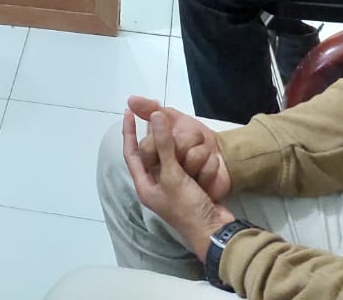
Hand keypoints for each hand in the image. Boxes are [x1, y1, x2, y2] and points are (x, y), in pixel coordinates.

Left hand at [123, 108, 236, 259]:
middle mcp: (156, 184)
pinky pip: (185, 163)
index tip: (128, 112)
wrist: (215, 230)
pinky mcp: (190, 184)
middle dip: (155, 136)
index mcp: (144, 184)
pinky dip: (188, 153)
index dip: (128, 132)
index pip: (131, 153)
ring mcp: (173, 185)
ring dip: (173, 144)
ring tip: (176, 127)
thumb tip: (154, 115)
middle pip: (151, 153)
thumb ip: (164, 145)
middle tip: (159, 115)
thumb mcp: (173, 175)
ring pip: (169, 156)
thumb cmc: (187, 206)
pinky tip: (193, 142)